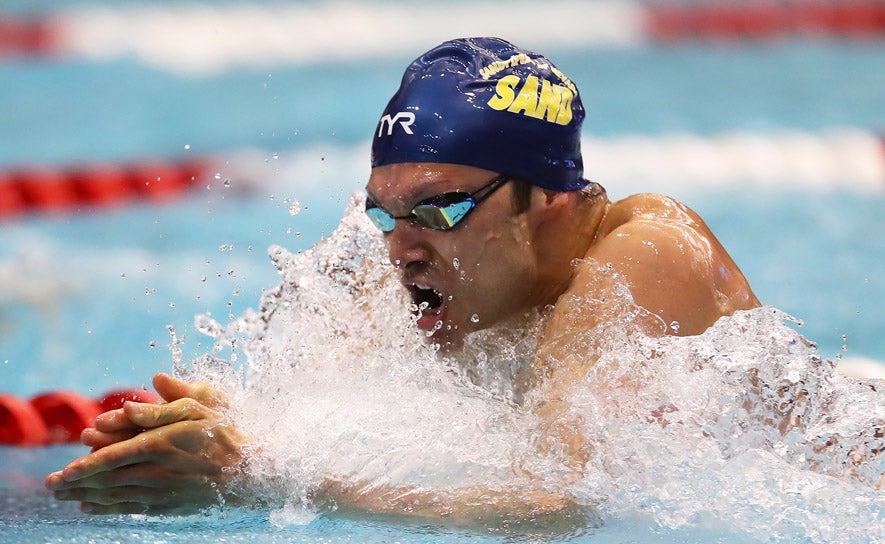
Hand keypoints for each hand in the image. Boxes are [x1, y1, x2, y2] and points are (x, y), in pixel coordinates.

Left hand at [45, 373, 248, 514]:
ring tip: (64, 497)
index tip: (64, 469)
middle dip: (76, 483)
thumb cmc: (226, 433)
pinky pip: (131, 508)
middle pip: (107, 479)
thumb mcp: (202, 407)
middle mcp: (157, 470)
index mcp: (161, 443)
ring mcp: (162, 490)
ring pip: (115, 495)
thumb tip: (139, 393)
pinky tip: (92, 507)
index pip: (112, 456)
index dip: (85, 465)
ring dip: (87, 496)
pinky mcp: (169, 504)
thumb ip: (167, 403)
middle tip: (51, 485)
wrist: (251, 470)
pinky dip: (108, 508)